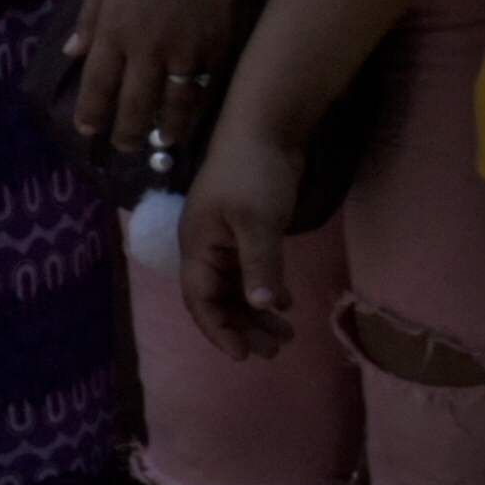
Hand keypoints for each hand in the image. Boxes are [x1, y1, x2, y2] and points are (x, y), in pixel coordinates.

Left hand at [57, 0, 246, 161]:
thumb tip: (72, 53)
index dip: (92, 113)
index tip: (87, 130)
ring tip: (160, 142)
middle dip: (126, 132)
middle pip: (134, 103)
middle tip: (123, 147)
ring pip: (173, 105)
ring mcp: (185, 50)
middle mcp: (147, 47)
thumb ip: (89, 19)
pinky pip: (203, 89)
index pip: (98, 84)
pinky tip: (190, 119)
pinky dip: (195, 109)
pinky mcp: (218, 47)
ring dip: (165, 130)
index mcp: (114, 29)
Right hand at [177, 108, 310, 357]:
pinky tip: (286, 303)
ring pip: (234, 287)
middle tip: (276, 350)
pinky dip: (264, 290)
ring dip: (255, 311)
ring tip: (286, 334)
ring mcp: (224, 239)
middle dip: (243, 325)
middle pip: (217, 298)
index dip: (219, 329)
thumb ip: (260, 266)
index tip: (244, 356)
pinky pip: (248, 271)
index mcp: (198, 247)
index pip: (200, 299)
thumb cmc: (254, 173)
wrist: (263, 128)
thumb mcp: (258, 222)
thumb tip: (263, 307)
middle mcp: (205, 248)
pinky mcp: (244, 230)